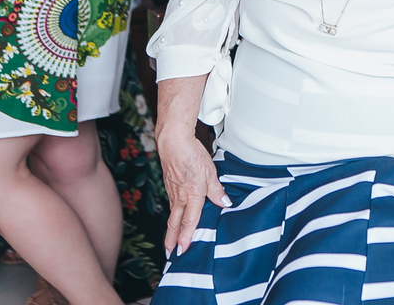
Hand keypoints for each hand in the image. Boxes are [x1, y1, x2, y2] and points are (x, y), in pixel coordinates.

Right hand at [157, 130, 230, 255]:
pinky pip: (171, 201)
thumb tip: (225, 203)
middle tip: (169, 252)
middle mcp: (180, 196)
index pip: (190, 221)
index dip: (186, 237)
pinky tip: (175, 211)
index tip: (182, 250)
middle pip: (175, 221)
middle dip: (171, 238)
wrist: (173, 141)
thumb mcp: (210, 172)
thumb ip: (217, 190)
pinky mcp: (169, 182)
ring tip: (171, 237)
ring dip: (171, 226)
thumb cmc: (191, 155)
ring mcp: (172, 190)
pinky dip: (172, 211)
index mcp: (192, 195)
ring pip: (172, 212)